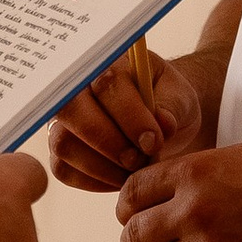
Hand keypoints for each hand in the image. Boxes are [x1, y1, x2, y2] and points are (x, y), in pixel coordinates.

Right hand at [47, 51, 206, 191]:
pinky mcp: (60, 148)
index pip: (106, 82)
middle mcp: (77, 86)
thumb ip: (172, 108)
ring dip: (102, 167)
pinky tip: (120, 178)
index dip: (130, 116)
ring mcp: (64, 118)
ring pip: (64, 144)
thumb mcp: (180, 99)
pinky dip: (94, 181)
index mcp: (109, 61)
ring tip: (134, 170)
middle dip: (109, 142)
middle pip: (71, 110)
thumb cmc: (168, 103)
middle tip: (139, 160)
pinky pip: (63, 169)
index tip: (154, 140)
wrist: (160, 120)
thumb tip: (162, 123)